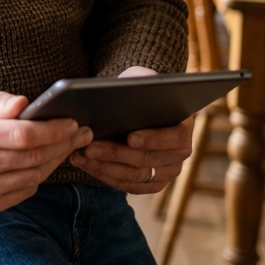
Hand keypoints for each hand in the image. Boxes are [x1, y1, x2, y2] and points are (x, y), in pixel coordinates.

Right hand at [0, 86, 93, 213]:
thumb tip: (25, 104)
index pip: (23, 135)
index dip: (53, 129)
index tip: (72, 122)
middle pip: (33, 157)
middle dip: (63, 143)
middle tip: (82, 133)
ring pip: (33, 176)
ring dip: (56, 160)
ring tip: (68, 146)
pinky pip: (24, 191)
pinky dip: (39, 177)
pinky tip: (45, 162)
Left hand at [68, 66, 193, 193]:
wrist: (135, 106)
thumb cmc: (137, 90)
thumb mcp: (140, 79)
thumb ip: (141, 82)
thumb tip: (132, 87)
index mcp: (184, 127)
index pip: (175, 138)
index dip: (153, 139)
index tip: (130, 137)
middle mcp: (179, 154)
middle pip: (148, 160)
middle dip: (116, 154)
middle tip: (90, 147)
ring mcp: (166, 172)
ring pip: (135, 176)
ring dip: (104, 166)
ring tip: (81, 155)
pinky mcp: (149, 184)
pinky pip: (126, 185)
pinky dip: (104, 175)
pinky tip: (85, 164)